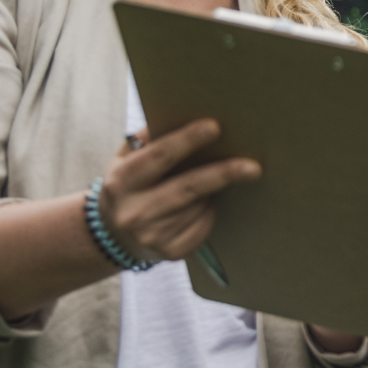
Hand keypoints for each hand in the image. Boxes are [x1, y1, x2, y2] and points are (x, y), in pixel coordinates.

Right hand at [100, 119, 259, 261]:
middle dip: (223, 174)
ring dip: (211, 193)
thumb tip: (188, 114)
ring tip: (202, 187)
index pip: (159, 156)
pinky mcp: (169, 253)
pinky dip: (208, 212)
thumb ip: (150, 138)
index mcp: (121, 181)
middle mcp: (133, 212)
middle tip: (254, 166)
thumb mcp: (126, 159)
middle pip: (188, 188)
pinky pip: (204, 225)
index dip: (187, 140)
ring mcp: (150, 236)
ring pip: (200, 206)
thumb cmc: (131, 184)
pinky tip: (197, 208)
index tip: (215, 126)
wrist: (113, 235)